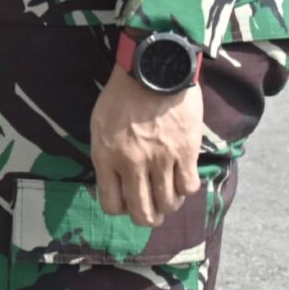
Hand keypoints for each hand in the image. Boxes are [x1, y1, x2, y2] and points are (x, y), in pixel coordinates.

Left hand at [90, 68, 202, 225]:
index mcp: (106, 156)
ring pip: (168, 204)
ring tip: (167, 198)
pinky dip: (186, 189)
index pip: (111, 205)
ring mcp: (161, 159)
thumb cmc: (122, 95)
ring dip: (167, 206)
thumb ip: (105, 155)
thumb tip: (113, 184)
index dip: (120, 209)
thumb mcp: (99, 125)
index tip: (125, 203)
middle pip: (142, 212)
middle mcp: (132, 163)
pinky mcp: (186, 153)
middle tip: (151, 214)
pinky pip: (189, 187)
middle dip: (147, 218)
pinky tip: (182, 179)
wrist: (154, 70)